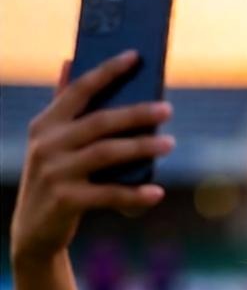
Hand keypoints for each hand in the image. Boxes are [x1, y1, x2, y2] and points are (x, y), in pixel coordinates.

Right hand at [10, 51, 174, 264]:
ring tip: (169, 143)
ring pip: (107, 154)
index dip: (107, 71)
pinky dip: (135, 194)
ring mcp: (55, 172)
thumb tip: (69, 61)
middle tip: (167, 108)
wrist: (33, 231)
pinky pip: (109, 194)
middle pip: (100, 121)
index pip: (79, 90)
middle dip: (136, 113)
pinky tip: (157, 192)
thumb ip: (62, 106)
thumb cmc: (53, 181)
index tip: (135, 57)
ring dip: (142, 147)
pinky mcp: (66, 201)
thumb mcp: (50, 143)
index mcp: (45, 124)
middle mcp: (47, 144)